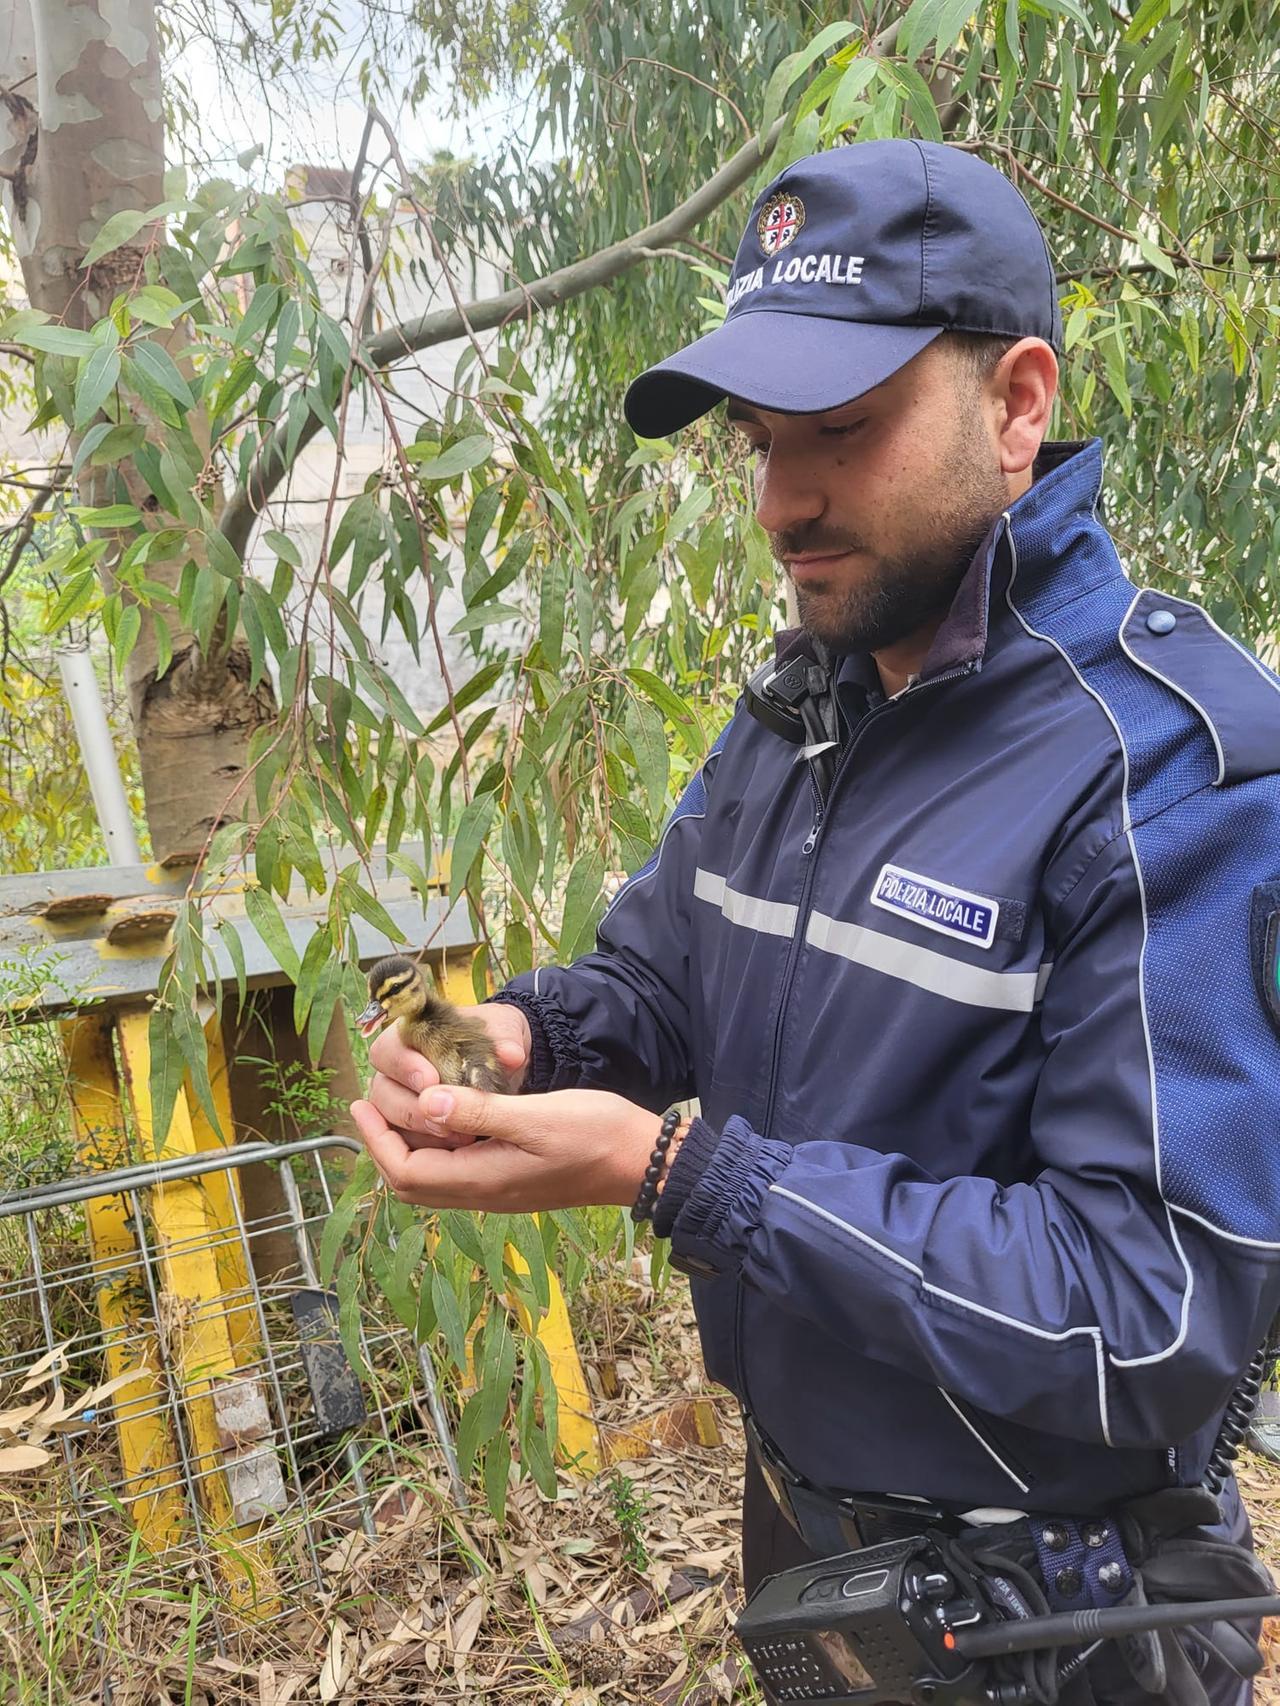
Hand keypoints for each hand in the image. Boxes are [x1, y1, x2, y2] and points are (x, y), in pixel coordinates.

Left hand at [350, 1085, 659, 1211]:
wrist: (643, 1162)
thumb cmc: (594, 1134)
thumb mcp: (536, 1116)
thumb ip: (480, 1111)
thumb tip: (426, 1104)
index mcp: (483, 1178)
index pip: (406, 1171)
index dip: (377, 1141)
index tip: (360, 1106)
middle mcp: (485, 1191)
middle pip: (412, 1181)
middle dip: (383, 1145)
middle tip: (368, 1108)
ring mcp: (500, 1187)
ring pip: (433, 1177)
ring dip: (407, 1146)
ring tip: (397, 1109)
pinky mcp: (514, 1178)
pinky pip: (457, 1170)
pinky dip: (436, 1146)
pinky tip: (444, 1118)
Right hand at [365, 1000, 530, 1149]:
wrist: (507, 1062)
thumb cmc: (497, 1039)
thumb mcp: (506, 1032)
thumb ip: (505, 1040)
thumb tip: (510, 1056)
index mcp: (409, 1038)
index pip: (387, 1051)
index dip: (404, 1066)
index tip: (431, 1079)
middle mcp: (397, 1073)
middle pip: (381, 1093)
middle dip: (412, 1109)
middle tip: (445, 1120)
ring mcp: (403, 1103)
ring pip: (391, 1125)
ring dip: (420, 1135)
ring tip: (461, 1138)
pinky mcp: (417, 1131)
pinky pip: (406, 1148)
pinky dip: (427, 1153)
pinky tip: (458, 1152)